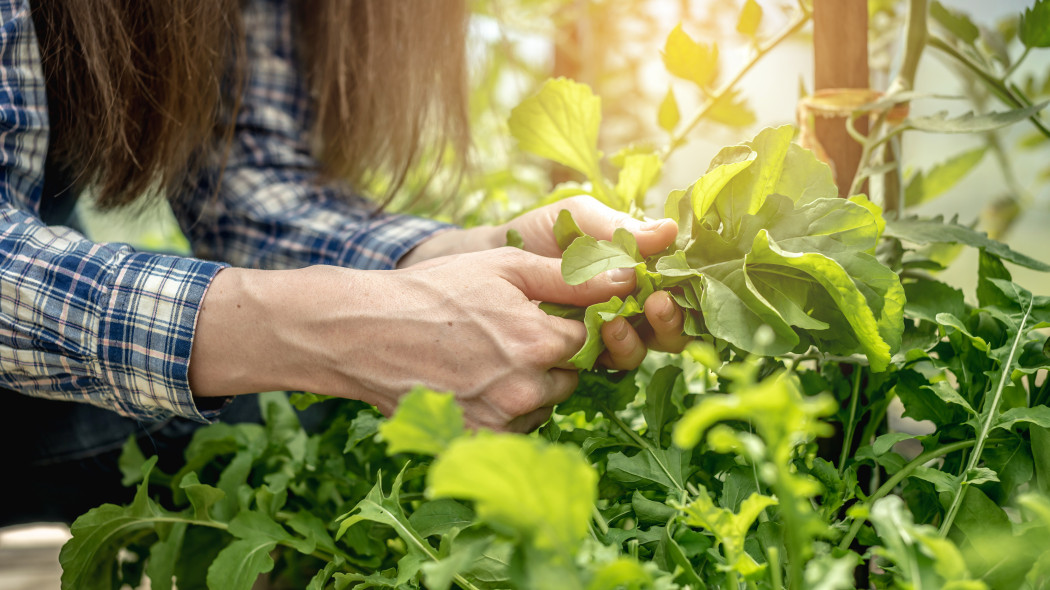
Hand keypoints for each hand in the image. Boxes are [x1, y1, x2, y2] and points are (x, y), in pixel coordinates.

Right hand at [190, 248, 637, 431]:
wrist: (366, 332)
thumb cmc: (437, 291)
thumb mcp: (505, 266)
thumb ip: (572, 276)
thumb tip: (628, 277)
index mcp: (538, 342)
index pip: (590, 339)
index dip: (569, 323)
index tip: (543, 313)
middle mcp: (525, 390)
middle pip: (570, 376)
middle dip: (553, 356)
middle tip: (510, 334)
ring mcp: (500, 421)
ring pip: (544, 404)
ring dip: (532, 385)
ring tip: (488, 356)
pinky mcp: (477, 441)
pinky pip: (516, 428)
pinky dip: (506, 409)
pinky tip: (476, 381)